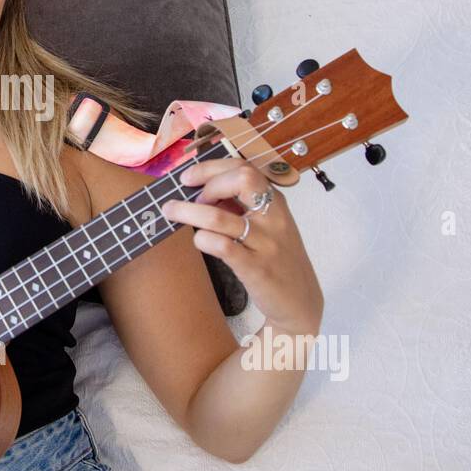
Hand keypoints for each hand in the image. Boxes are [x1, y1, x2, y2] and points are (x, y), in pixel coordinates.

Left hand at [159, 159, 322, 331]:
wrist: (300, 302)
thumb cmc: (277, 260)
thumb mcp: (268, 227)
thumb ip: (241, 207)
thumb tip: (203, 190)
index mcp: (276, 202)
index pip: (245, 168)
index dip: (212, 168)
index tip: (188, 177)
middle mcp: (274, 218)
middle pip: (242, 180)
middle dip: (207, 183)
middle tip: (190, 197)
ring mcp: (265, 243)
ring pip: (219, 216)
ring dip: (187, 211)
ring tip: (171, 211)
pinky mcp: (255, 268)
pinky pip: (222, 246)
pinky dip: (202, 238)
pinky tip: (199, 240)